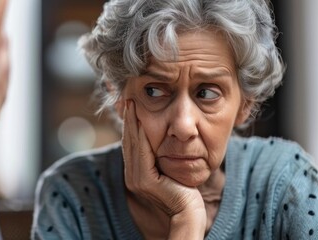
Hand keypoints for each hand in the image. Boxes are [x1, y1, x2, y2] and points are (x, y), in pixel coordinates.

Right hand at [121, 99, 205, 238]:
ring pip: (133, 144)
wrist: (189, 211)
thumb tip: (162, 141)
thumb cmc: (185, 191)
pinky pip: (142, 152)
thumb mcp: (170, 169)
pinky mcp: (144, 181)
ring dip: (132, 123)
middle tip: (128, 100)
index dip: (130, 125)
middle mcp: (132, 177)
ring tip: (132, 105)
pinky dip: (141, 135)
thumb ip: (161, 158)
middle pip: (128, 142)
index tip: (131, 106)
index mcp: (136, 174)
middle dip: (128, 120)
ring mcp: (136, 180)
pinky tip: (142, 121)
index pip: (131, 144)